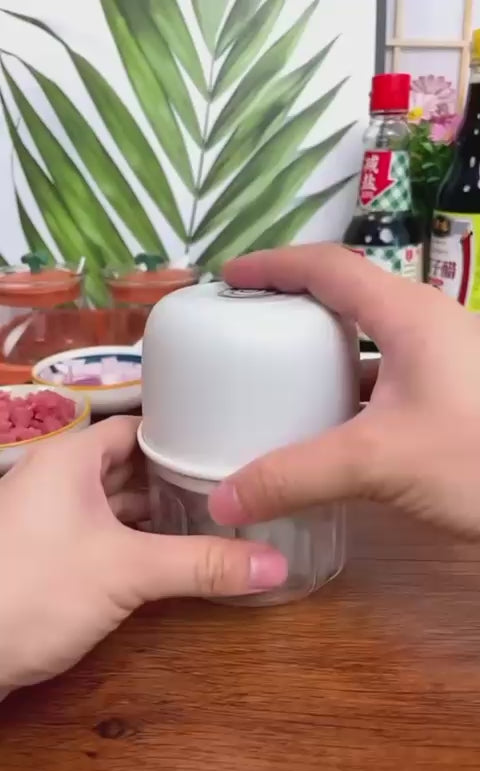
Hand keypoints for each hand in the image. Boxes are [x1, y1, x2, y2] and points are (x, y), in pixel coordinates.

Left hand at [0, 417, 285, 689]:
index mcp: (71, 459)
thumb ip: (202, 565)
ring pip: (114, 504)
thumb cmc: (36, 589)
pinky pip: (101, 534)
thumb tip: (279, 565)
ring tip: (214, 519)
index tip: (231, 448)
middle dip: (176, 479)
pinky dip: (134, 540)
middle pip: (128, 467)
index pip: (137, 429)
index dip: (183, 437)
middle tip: (235, 488)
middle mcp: (58, 479)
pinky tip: (169, 556)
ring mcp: (48, 519)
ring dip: (156, 513)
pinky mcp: (46, 555)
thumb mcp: (125, 572)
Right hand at [210, 243, 479, 539]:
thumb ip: (297, 477)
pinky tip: (331, 424)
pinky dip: (351, 390)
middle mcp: (430, 325)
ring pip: (371, 340)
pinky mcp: (456, 396)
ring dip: (324, 352)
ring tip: (277, 375)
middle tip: (246, 327)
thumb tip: (223, 502)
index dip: (273, 265)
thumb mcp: (381, 463)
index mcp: (409, 314)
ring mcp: (448, 361)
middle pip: (348, 296)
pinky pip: (389, 377)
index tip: (227, 279)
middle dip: (293, 304)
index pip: (328, 265)